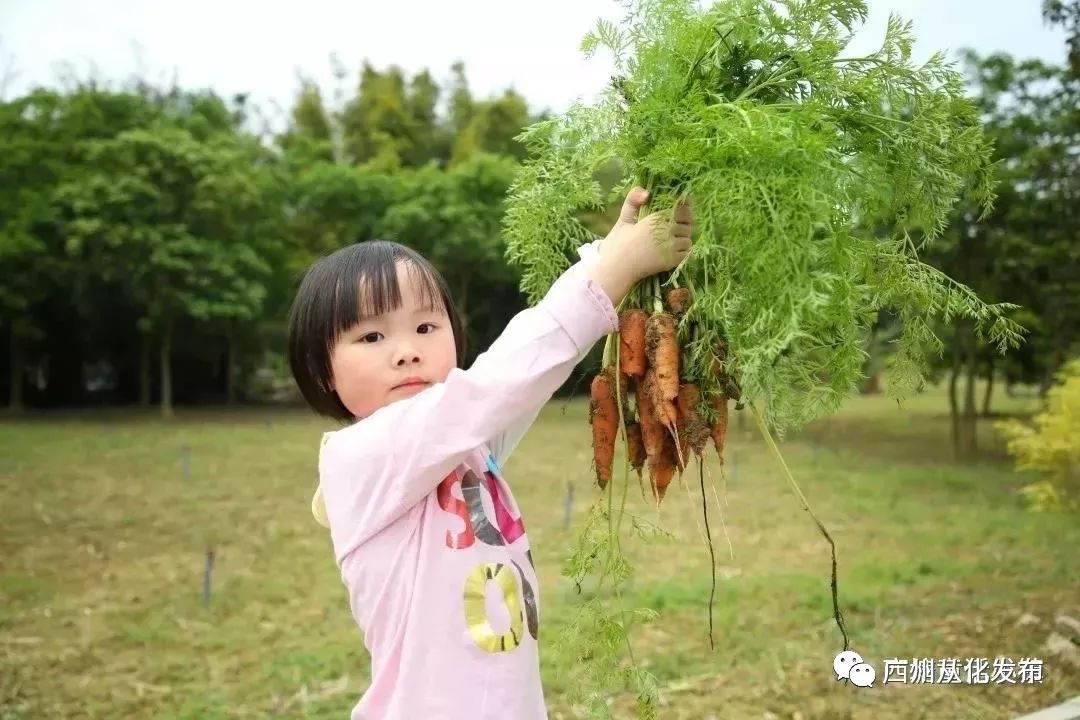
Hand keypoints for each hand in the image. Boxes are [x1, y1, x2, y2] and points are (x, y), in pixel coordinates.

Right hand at [587, 187, 692, 304]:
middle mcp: (667, 230)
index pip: (681, 209)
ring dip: (683, 239)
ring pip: (688, 239)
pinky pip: (686, 253)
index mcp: (656, 217)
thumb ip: (632, 200)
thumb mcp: (623, 218)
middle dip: (683, 225)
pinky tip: (673, 252)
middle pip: (687, 224)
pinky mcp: (672, 260)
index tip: (680, 211)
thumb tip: (647, 192)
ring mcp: (671, 246)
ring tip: (673, 241)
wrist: (616, 268)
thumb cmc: (618, 243)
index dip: (684, 209)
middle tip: (675, 229)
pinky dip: (683, 252)